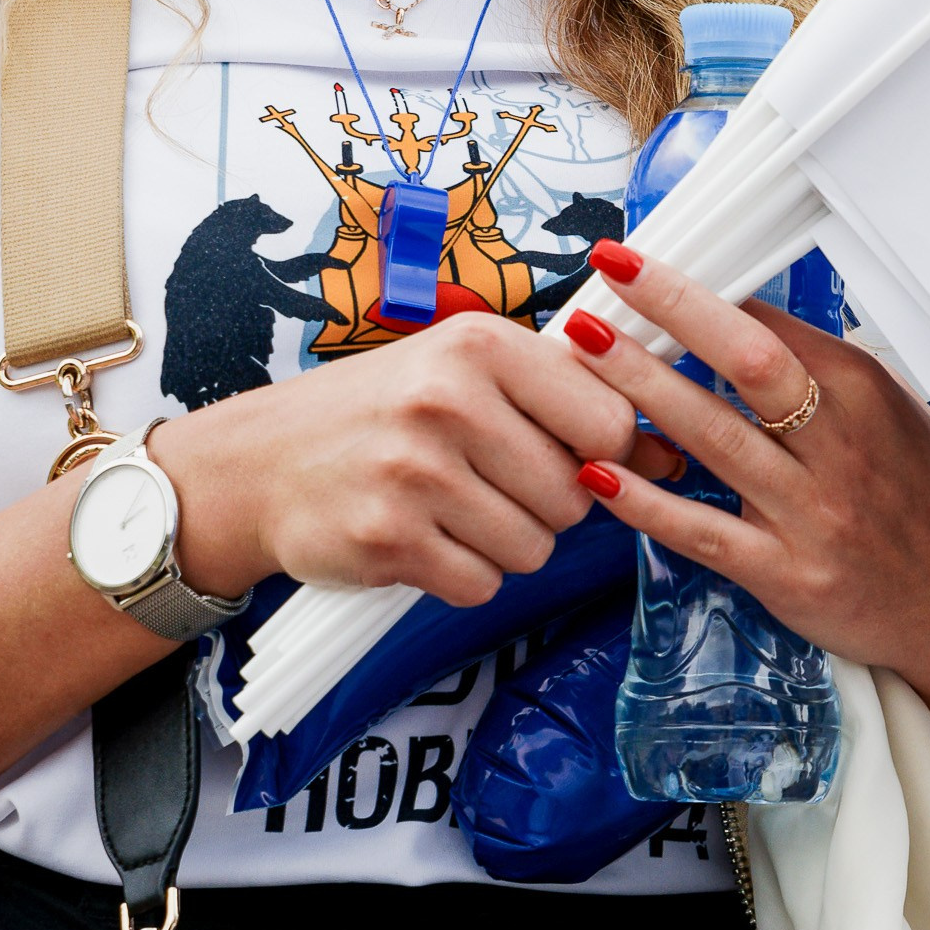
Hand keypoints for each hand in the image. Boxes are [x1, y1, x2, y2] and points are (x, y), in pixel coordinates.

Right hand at [153, 310, 639, 608]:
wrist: (257, 463)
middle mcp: (448, 401)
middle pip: (575, 497)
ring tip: (451, 508)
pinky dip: (462, 574)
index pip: (610, 422)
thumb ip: (567, 403)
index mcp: (480, 345)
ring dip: (505, 544)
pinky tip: (424, 538)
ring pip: (534, 548)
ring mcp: (416, 473)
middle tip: (487, 482)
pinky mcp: (389, 541)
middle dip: (546, 505)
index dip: (601, 454)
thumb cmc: (380, 413)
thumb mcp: (467, 375)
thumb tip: (672, 454)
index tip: (565, 452)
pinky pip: (482, 584)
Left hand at [562, 248, 929, 906]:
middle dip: (673, 308)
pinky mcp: (787, 576)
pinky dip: (646, 502)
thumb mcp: (892, 415)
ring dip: (640, 385)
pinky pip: (704, 533)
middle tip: (609, 272)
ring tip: (581, 345)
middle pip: (746, 362)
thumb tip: (730, 318)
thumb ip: (817, 373)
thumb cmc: (925, 497)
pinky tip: (595, 474)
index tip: (645, 261)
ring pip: (713, 437)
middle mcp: (840, 447)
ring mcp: (811, 514)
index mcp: (865, 394)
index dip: (701, 288)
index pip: (771, 323)